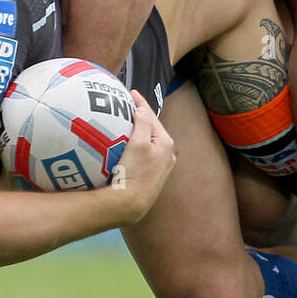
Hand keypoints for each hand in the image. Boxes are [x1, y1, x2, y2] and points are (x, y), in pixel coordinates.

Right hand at [108, 91, 174, 224]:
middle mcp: (168, 155)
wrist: (130, 205)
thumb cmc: (134, 172)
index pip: (152, 117)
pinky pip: (145, 154)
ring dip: (141, 132)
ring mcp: (161, 167)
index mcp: (166, 144)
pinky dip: (138, 145)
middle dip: (142, 117)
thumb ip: (144, 123)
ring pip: (150, 142)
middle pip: (153, 129)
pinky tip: (128, 146)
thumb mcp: (138, 144)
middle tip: (129, 105)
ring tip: (128, 122)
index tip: (131, 92)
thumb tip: (142, 109)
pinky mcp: (152, 177)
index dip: (141, 103)